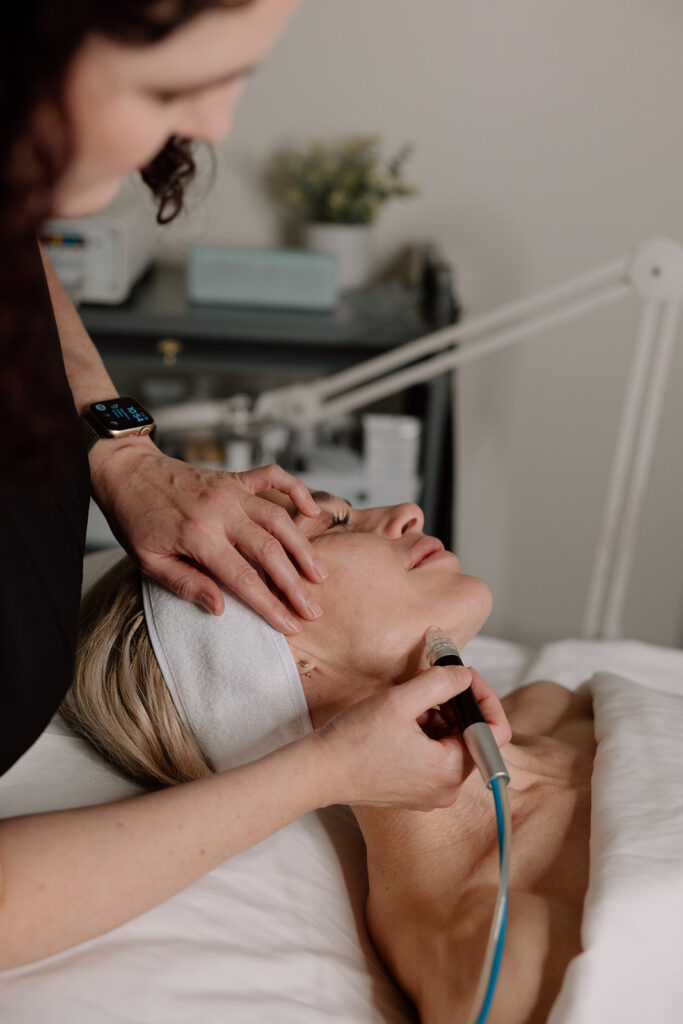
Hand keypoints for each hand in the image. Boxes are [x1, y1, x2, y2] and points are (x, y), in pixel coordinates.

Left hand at [90, 440, 325, 632]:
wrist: (126, 470)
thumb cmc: (135, 518)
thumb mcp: (148, 560)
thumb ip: (185, 583)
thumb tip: (220, 607)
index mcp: (197, 535)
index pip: (243, 577)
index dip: (270, 605)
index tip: (290, 624)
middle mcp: (220, 511)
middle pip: (269, 551)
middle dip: (295, 584)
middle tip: (313, 609)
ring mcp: (230, 490)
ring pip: (279, 519)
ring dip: (302, 547)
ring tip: (319, 574)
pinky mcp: (234, 477)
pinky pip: (273, 477)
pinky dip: (297, 490)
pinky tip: (312, 510)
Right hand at [312, 665, 511, 809]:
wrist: (318, 771)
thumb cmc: (354, 740)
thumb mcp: (401, 700)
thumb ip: (441, 682)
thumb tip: (464, 676)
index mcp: (450, 772)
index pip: (494, 732)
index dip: (485, 697)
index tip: (464, 676)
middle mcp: (446, 789)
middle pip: (470, 735)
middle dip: (454, 703)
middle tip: (429, 680)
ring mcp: (430, 792)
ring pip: (450, 742)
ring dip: (436, 715)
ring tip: (407, 701)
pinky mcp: (413, 789)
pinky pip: (433, 755)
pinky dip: (423, 731)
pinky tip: (399, 719)